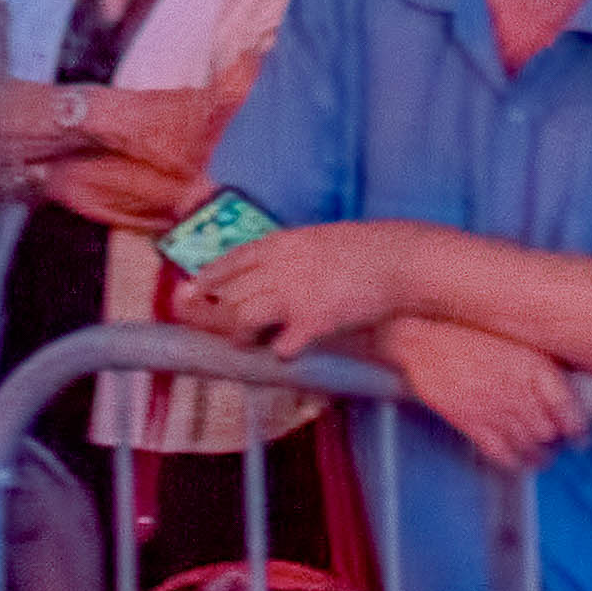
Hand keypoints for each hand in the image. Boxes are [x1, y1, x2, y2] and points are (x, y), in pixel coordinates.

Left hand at [174, 216, 403, 360]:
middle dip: (215, 314)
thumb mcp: (320, 238)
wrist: (400, 259)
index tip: (191, 289)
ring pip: (242, 318)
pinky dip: (281, 352)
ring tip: (249, 342)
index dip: (208, 277)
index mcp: (282, 242)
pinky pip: (281, 345)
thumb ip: (291, 252)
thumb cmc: (365, 249)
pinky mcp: (313, 321)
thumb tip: (267, 269)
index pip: (230, 260)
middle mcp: (281, 266)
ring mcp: (295, 293)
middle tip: (214, 328)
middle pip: (230, 293)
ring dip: (240, 335)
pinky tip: (289, 351)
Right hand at [382, 316, 583, 471]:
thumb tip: (566, 389)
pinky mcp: (471, 423)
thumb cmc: (470, 332)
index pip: (567, 408)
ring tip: (543, 456)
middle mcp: (517, 390)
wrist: (425, 339)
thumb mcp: (517, 339)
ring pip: (528, 446)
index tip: (582, 437)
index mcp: (533, 366)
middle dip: (557, 440)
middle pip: (549, 431)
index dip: (579, 429)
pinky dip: (514, 462)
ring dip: (540, 456)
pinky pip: (500, 452)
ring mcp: (493, 409)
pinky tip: (520, 461)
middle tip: (561, 442)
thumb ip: (541, 364)